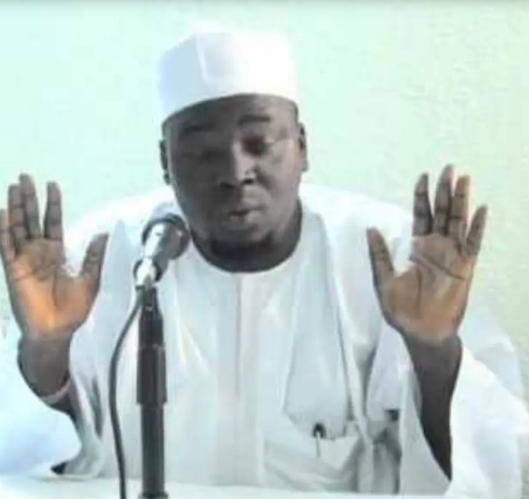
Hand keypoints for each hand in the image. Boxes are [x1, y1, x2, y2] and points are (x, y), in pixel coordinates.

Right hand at [0, 174, 106, 339]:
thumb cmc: (73, 308)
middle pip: (32, 219)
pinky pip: (7, 246)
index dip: (52, 204)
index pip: (53, 222)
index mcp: (56, 252)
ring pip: (18, 227)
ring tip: (14, 187)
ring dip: (15, 207)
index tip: (52, 185)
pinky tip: (2, 213)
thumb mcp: (91, 278)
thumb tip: (103, 234)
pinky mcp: (13, 270)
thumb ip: (94, 256)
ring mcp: (24, 260)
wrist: (58, 330)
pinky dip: (4, 230)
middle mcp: (38, 252)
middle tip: (26, 177)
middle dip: (29, 198)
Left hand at [367, 165, 486, 344]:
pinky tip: (481, 210)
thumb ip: (380, 255)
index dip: (422, 197)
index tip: (423, 176)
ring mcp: (453, 256)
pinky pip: (472, 244)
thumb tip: (370, 229)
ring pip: (458, 223)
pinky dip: (477, 228)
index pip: (421, 215)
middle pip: (442, 213)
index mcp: (418, 247)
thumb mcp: (383, 281)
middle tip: (448, 168)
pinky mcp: (465, 268)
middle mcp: (437, 247)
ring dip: (461, 202)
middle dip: (444, 191)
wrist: (420, 333)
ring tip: (463, 179)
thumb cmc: (402, 310)